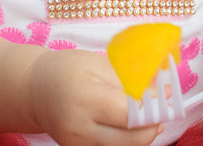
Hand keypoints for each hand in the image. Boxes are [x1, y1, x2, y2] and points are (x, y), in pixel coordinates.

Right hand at [26, 48, 162, 145]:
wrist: (34, 90)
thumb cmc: (68, 70)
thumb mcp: (100, 65)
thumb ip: (132, 81)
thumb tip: (165, 94)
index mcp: (85, 99)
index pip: (130, 115)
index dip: (154, 108)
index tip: (168, 97)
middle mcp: (79, 128)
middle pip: (130, 140)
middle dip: (152, 127)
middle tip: (162, 110)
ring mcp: (77, 145)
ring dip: (141, 136)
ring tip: (145, 117)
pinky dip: (126, 140)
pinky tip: (127, 126)